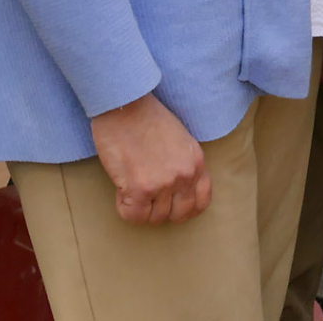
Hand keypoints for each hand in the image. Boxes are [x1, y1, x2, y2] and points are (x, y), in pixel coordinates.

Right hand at [90, 93, 209, 225]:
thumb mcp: (181, 139)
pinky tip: (121, 189)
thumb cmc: (148, 117)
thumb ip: (184, 163)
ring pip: (154, 218)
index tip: (171, 205)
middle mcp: (185, 175)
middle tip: (147, 198)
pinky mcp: (140, 188)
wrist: (126, 105)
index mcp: (196, 162)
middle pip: (178, 215)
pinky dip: (125, 207)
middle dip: (161, 211)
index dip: (184, 209)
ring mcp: (163, 183)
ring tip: (132, 186)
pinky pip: (133, 216)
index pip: (201, 202)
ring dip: (141, 207)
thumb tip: (178, 188)